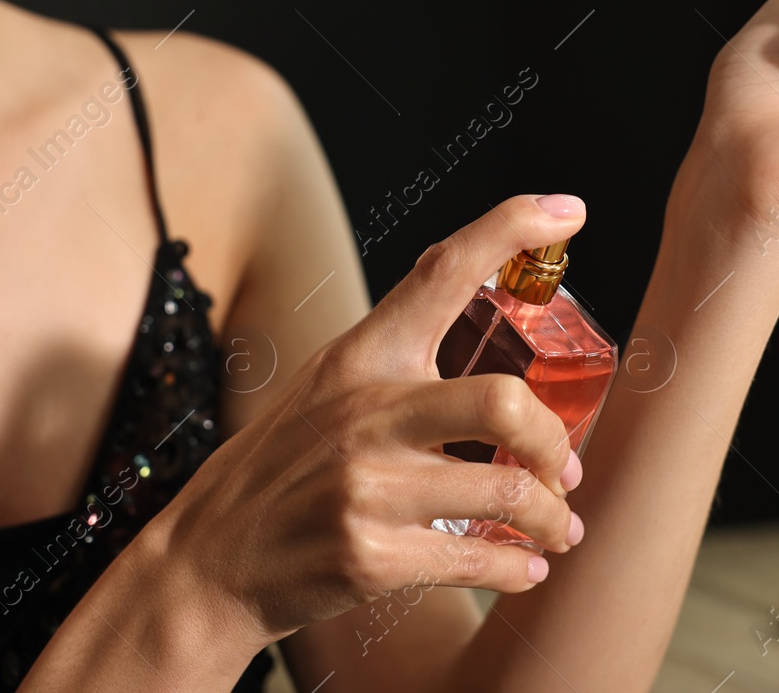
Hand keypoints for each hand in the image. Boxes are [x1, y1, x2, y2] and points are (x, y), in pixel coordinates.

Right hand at [152, 195, 589, 646]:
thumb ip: (393, 346)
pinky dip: (517, 568)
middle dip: (553, 442)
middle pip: (502, 401)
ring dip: (551, 518)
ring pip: (507, 493)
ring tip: (557, 528)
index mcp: (361, 357)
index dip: (511, 228)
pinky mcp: (369, 558)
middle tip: (563, 468)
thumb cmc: (282, 466)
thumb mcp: (327, 384)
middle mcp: (364, 414)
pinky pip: (477, 561)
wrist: (209, 561)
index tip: (569, 210)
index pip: (443, 270)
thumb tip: (465, 280)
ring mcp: (366, 488)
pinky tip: (523, 567)